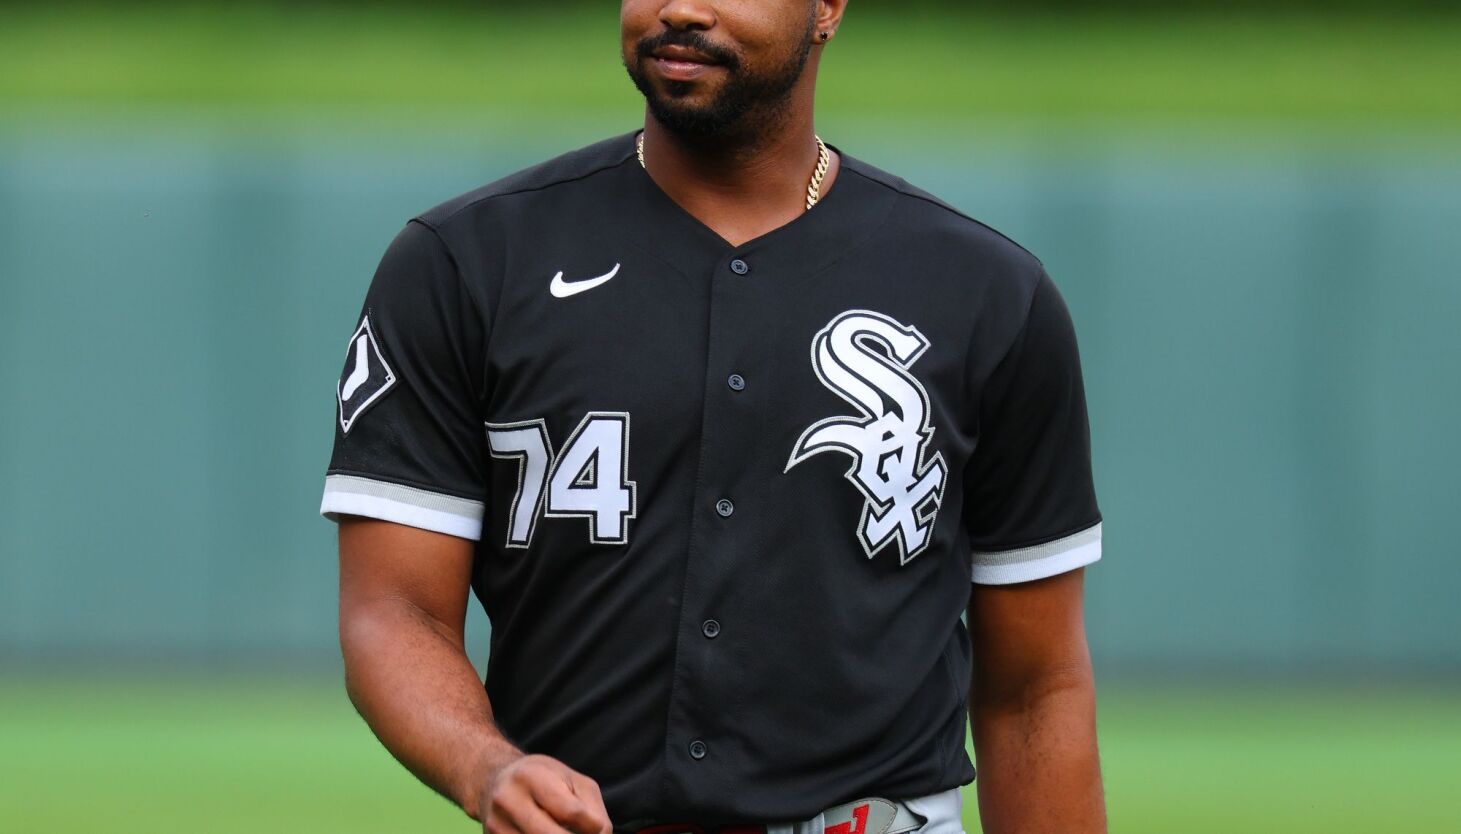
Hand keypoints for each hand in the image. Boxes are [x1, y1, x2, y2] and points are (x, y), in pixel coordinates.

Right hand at [478, 754, 612, 833]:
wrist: (495, 782)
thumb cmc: (543, 780)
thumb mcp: (573, 781)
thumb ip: (593, 810)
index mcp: (531, 776)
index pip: (571, 812)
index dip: (592, 827)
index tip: (597, 828)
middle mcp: (508, 800)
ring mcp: (497, 825)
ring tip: (565, 830)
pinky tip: (549, 832)